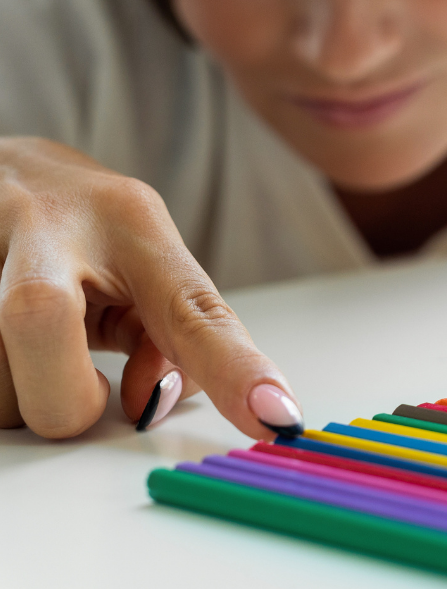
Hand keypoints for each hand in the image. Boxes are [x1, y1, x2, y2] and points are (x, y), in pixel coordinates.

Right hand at [0, 137, 302, 438]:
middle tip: (81, 387)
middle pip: (38, 325)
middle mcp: (48, 223)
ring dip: (26, 392)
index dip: (234, 367)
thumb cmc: (86, 229)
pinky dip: (7, 385)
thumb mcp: (142, 263)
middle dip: (63, 394)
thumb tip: (151, 404)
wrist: (0, 172)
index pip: (188, 305)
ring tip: (38, 346)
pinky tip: (14, 349)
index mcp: (129, 221)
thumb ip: (170, 336)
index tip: (278, 416)